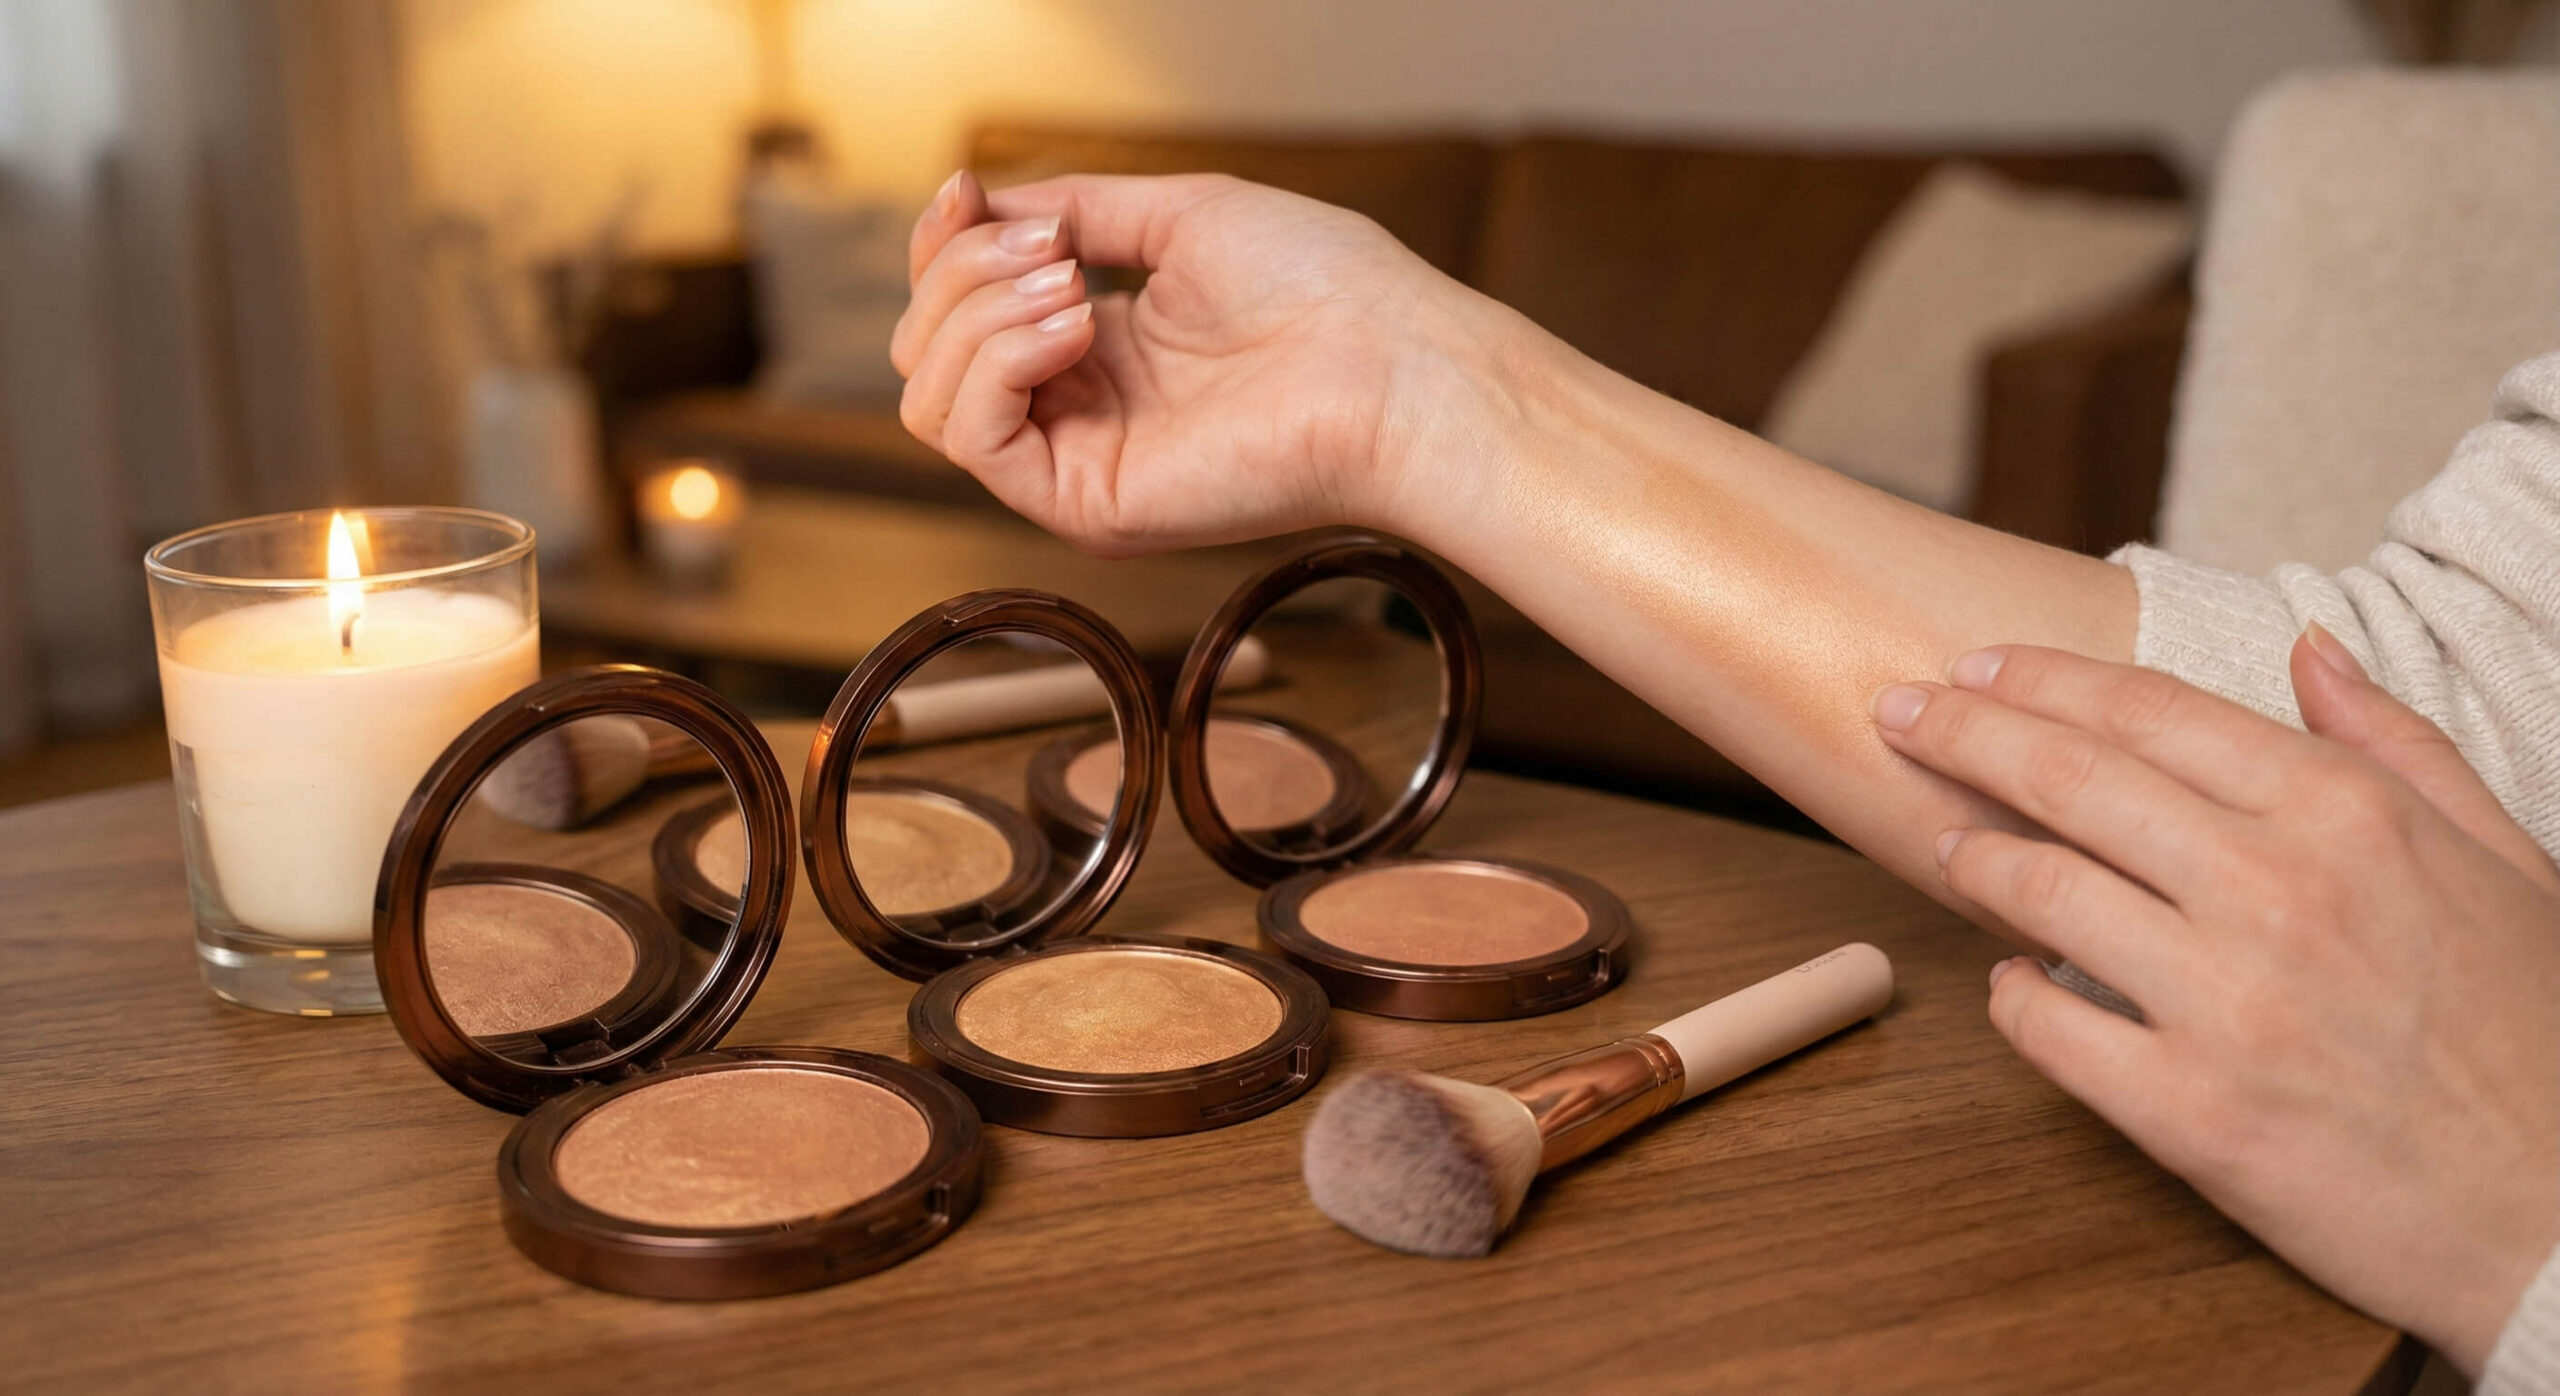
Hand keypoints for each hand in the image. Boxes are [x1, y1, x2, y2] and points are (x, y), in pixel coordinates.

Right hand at [893, 169, 1497, 553]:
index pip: (959, 311)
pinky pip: (974, 437)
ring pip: (931, 395)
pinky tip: (1079, 326)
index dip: (944, 245)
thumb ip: (1072, 209)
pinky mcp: (1086, 506)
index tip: (967, 189)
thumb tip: (978, 202)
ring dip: (978, 314)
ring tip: (1072, 285)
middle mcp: (1078, 414)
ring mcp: (1077, 464)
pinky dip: (1000, 362)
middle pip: (928, 351)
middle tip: (1056, 250)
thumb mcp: (1176, 216)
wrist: (1395, 365)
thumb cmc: (1324, 290)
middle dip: (961, 274)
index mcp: (1098, 351)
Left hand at [1869, 630, 2559, 1374]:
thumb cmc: (2540, 1033)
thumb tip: (2307, 647)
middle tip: (1898, 714)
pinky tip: (2011, 980)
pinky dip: (2010, 996)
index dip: (2040, 681)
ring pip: (2038, 890)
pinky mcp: (2189, 1109)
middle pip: (2068, 777)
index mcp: (2346, 814)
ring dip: (1973, 858)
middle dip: (1962, 733)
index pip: (2147, 712)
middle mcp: (2276, 889)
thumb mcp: (2504, 858)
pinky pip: (2046, 1027)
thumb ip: (2394, 745)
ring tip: (1948, 847)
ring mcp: (2226, 1001)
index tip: (1974, 668)